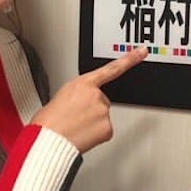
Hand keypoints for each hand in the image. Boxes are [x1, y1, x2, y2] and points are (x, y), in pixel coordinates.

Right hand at [32, 48, 147, 152]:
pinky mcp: (107, 127)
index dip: (130, 59)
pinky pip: (104, 130)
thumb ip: (76, 95)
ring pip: (102, 116)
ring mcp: (103, 111)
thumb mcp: (59, 97)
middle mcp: (96, 95)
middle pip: (101, 101)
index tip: (142, 51)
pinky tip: (82, 135)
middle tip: (74, 118)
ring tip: (74, 127)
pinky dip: (95, 134)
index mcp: (82, 83)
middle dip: (91, 109)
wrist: (48, 139)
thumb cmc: (48, 121)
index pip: (111, 68)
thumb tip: (79, 103)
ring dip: (91, 122)